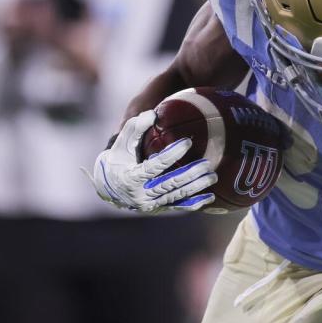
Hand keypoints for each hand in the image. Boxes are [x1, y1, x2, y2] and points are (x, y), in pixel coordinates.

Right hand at [84, 111, 217, 211]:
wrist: (109, 186)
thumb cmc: (119, 158)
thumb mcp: (122, 142)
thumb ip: (136, 127)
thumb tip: (152, 114)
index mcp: (130, 177)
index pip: (154, 166)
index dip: (171, 154)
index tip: (187, 142)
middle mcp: (140, 194)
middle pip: (169, 183)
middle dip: (190, 174)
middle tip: (207, 163)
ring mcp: (150, 203)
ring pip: (177, 195)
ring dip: (196, 187)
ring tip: (212, 176)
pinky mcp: (158, 208)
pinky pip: (178, 206)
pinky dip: (194, 203)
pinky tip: (210, 197)